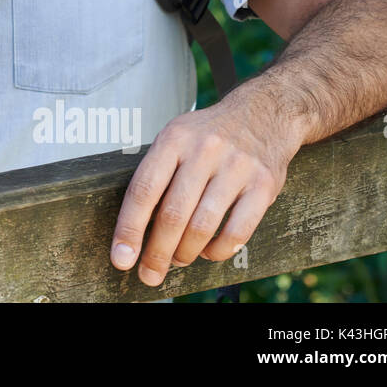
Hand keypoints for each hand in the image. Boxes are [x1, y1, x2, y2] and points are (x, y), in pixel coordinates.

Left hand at [109, 89, 300, 286]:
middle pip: (172, 214)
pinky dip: (218, 250)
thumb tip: (133, 229)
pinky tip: (207, 253)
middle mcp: (204, 151)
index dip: (129, 228)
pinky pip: (237, 231)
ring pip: (202, 226)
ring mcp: (236, 167)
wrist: (265, 113)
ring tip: (176, 261)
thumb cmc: (208, 134)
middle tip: (149, 274)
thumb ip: (157, 174)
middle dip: (156, 252)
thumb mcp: (176, 137)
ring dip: (185, 253)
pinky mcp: (264, 185)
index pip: (144, 190)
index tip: (121, 257)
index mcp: (174, 138)